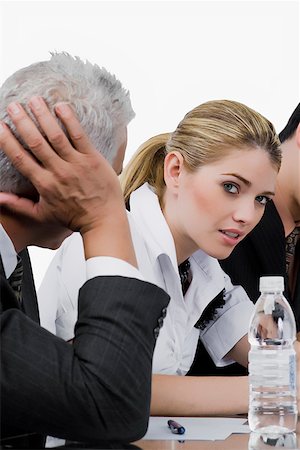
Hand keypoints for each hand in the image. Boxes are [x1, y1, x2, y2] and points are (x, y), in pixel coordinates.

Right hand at [0, 97, 136, 264]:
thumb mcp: (42, 214)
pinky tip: (61, 107)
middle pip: (36, 143)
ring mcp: (76, 164)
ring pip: (57, 136)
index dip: (8, 141)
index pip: (21, 158)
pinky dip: (70, 121)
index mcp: (44, 184)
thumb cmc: (72, 217)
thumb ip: (18, 205)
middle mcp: (58, 172)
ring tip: (34, 100)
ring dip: (44, 116)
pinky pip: (80, 136)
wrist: (102, 220)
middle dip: (23, 122)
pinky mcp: (92, 159)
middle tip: (13, 106)